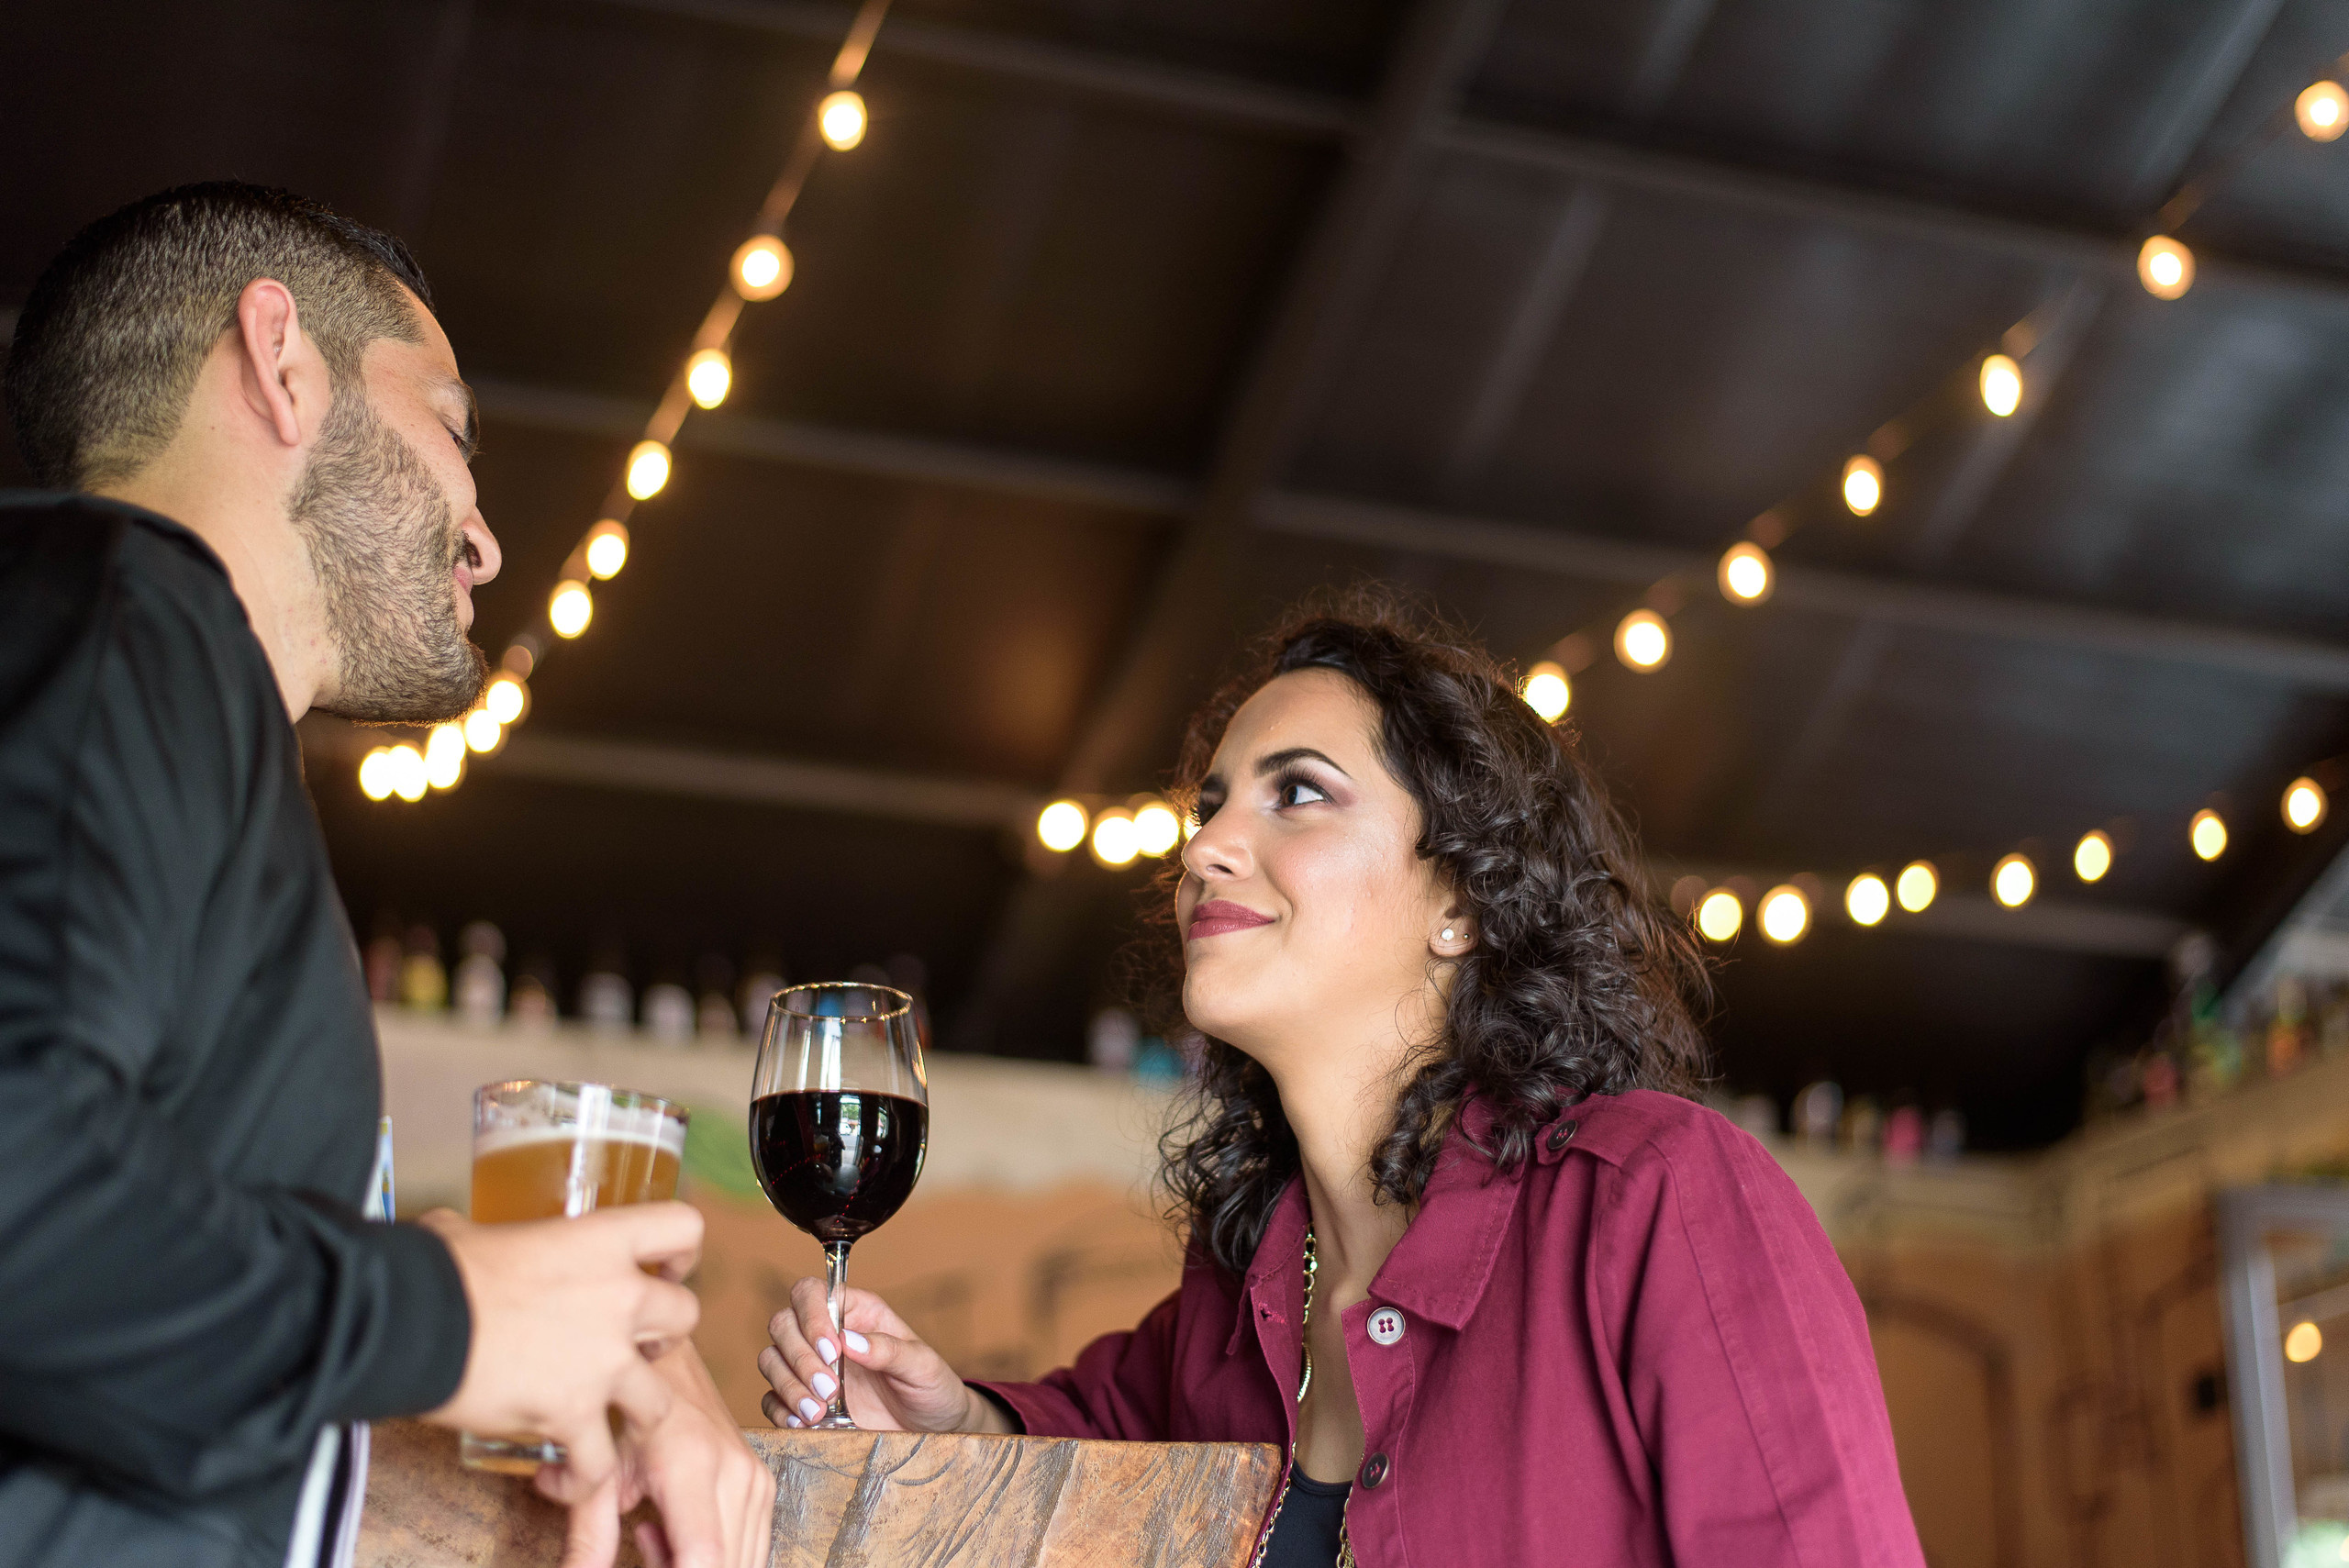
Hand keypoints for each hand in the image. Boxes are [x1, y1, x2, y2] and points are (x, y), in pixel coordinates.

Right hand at [416, 1205, 702, 1532]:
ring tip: (609, 1416)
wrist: (409, 1321)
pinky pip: (601, 1462)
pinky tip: (561, 1471)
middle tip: (632, 1346)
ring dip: (637, 1411)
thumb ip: (491, 1238)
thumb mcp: (473, 1233)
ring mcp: (604, 1361)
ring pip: (660, 1401)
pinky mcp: (574, 1414)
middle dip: (664, 1335)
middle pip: (685, 1317)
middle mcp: (619, 1299)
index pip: (682, 1228)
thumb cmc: (437, 1271)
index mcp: (602, 1242)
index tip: (666, 1270)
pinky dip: (584, 1475)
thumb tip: (455, 1236)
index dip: (681, 1252)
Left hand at [534, 1343, 774, 1567]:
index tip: (645, 1559)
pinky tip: (679, 1536)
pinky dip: (716, 1559)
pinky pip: (750, 1549)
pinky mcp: (765, 1487)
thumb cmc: (633, 1416)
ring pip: (742, 1562)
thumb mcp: (603, 1474)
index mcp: (693, 1466)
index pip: (704, 1555)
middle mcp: (736, 1474)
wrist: (672, 1372)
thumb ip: (590, 1533)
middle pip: (724, 1566)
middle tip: (642, 1546)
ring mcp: (757, 1481)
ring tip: (657, 1538)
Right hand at [759, 1278, 1009, 1434]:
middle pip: (783, 1325)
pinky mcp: (805, 1401)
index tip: (832, 1350)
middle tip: (830, 1389)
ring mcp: (812, 1369)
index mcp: (856, 1312)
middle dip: (800, 1358)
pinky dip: (779, 1409)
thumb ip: (888, 1350)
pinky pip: (771, 1398)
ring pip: (771, 1359)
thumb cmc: (932, 1388)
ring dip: (788, 1385)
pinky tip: (801, 1423)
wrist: (933, 1430)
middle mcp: (827, 1335)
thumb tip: (849, 1339)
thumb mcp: (923, 1366)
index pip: (811, 1293)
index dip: (811, 1316)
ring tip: (818, 1413)